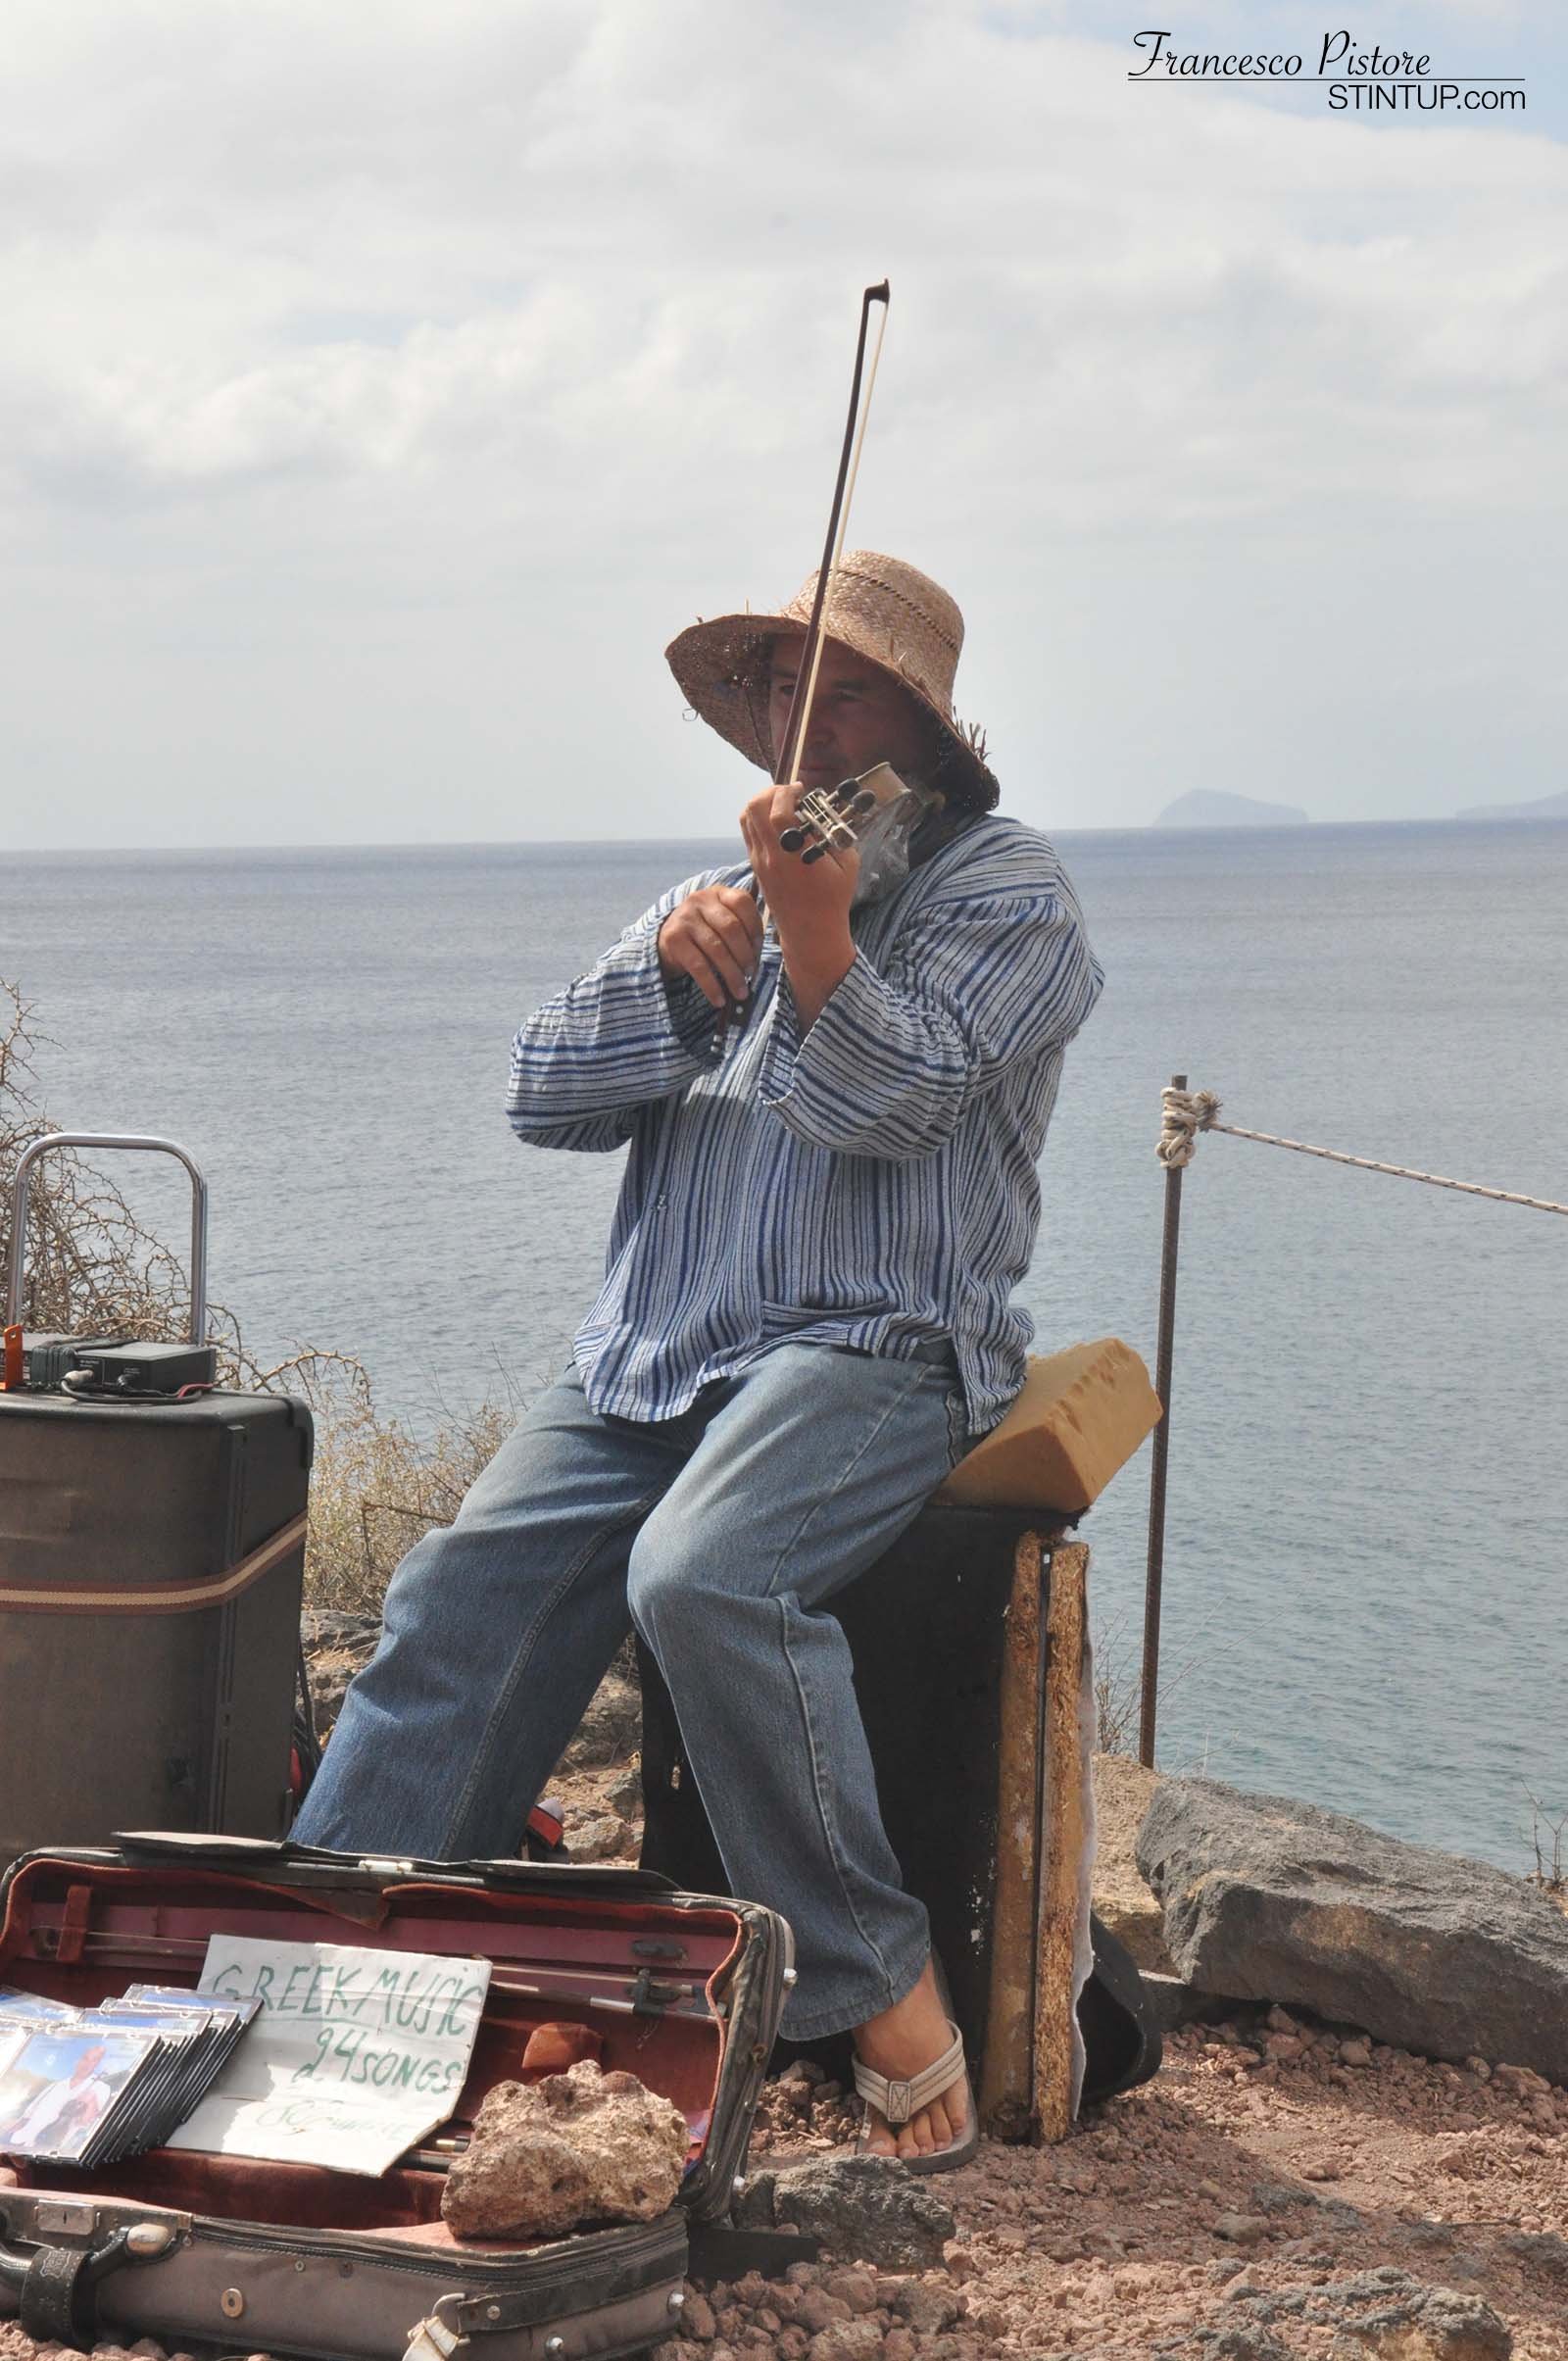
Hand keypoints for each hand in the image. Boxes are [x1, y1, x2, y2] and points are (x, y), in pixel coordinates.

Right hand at [657, 883, 764, 1009]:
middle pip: (730, 928)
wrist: (667, 938)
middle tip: (751, 974)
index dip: (755, 928)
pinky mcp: (673, 939)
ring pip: (716, 949)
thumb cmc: (706, 932)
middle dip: (745, 955)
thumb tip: (759, 960)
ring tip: (740, 992)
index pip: (742, 903)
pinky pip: (698, 966)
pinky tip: (719, 998)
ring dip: (732, 975)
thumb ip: (743, 930)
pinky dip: (712, 986)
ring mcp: (685, 918)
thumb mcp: (723, 921)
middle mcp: (700, 900)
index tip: (759, 951)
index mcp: (719, 893)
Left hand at [740, 782, 857, 1028]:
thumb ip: (838, 835)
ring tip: (783, 805)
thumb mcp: (848, 865)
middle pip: (753, 808)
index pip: (777, 811)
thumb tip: (830, 813)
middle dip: (772, 792)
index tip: (803, 791)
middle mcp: (771, 856)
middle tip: (791, 795)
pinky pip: (749, 832)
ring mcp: (759, 860)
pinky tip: (779, 823)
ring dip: (762, 803)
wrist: (810, 932)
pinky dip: (759, 818)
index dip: (788, 793)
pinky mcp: (756, 865)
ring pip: (746, 818)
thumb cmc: (832, 900)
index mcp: (795, 855)